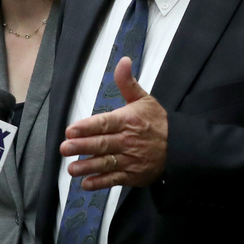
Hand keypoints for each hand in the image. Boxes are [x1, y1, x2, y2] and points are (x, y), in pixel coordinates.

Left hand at [60, 57, 167, 189]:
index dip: (87, 127)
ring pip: (106, 163)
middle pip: (102, 144)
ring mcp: (130, 159)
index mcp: (129, 120)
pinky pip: (114, 180)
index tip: (71, 129)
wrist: (179, 146)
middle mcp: (128, 140)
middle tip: (64, 148)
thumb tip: (122, 61)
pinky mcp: (133, 175)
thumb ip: (127, 82)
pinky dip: (100, 182)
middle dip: (82, 146)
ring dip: (87, 166)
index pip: (105, 123)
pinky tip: (86, 183)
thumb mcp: (144, 99)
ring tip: (71, 168)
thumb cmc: (157, 121)